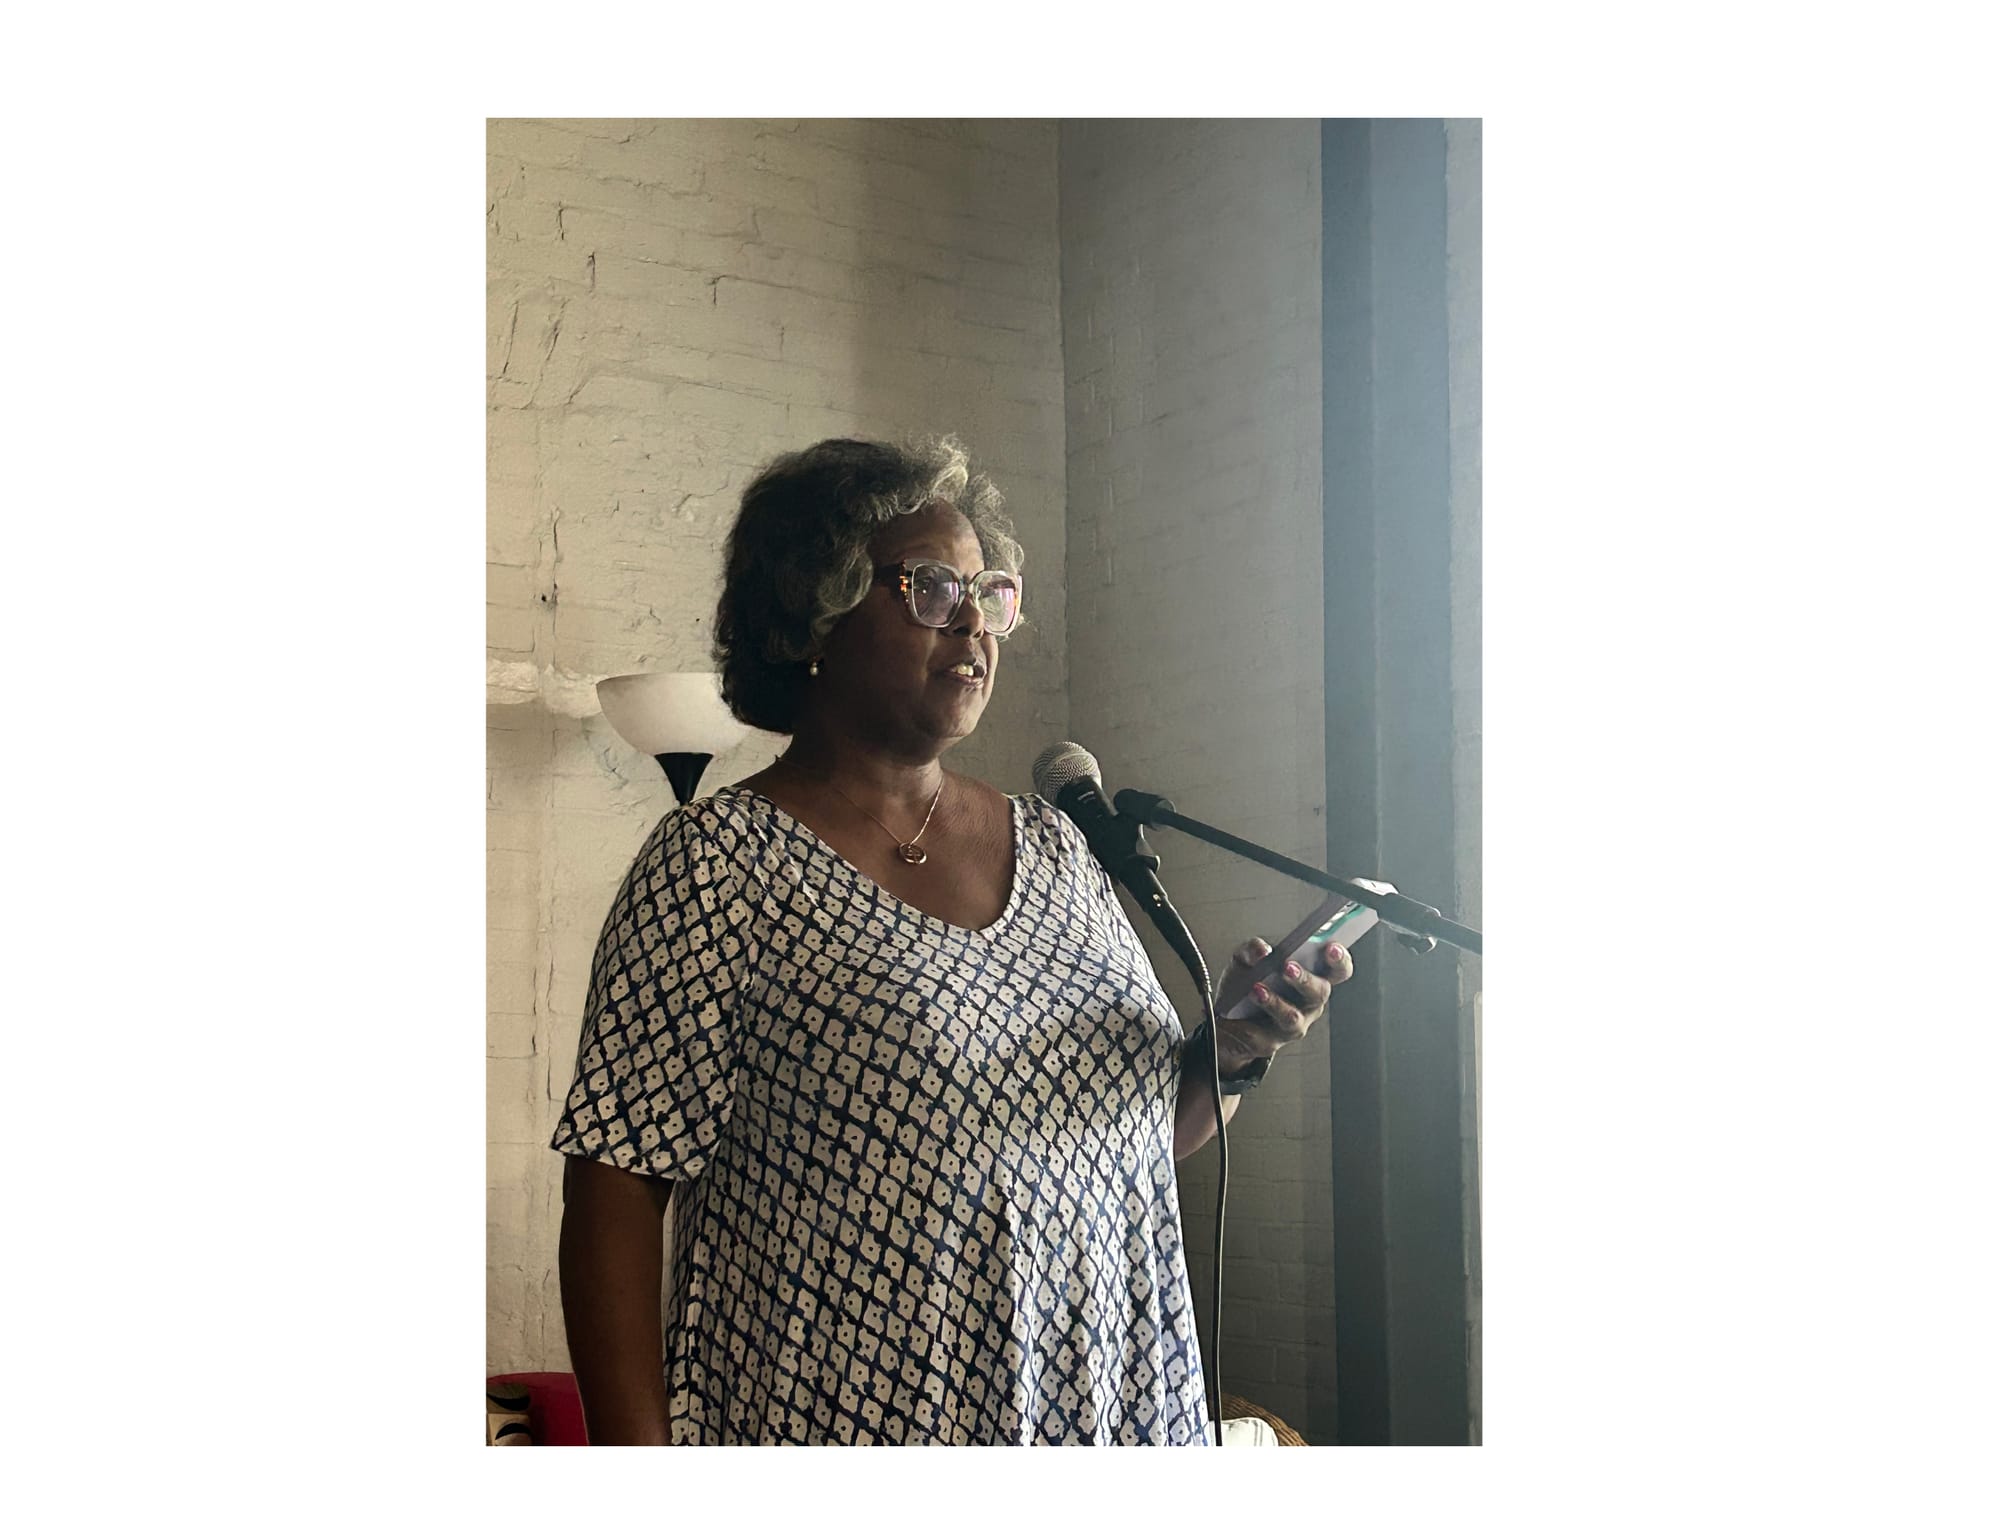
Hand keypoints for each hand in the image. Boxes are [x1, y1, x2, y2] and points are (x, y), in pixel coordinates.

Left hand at [1215, 936, 1355, 1076]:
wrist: (1223, 1018)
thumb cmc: (1245, 983)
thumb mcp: (1245, 959)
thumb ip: (1252, 949)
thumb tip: (1262, 951)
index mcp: (1311, 977)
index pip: (1337, 969)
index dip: (1340, 959)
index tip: (1332, 948)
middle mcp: (1308, 1002)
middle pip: (1320, 992)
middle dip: (1305, 979)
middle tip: (1288, 967)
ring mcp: (1294, 1024)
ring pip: (1292, 1016)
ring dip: (1275, 1002)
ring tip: (1257, 987)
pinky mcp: (1272, 1041)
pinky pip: (1266, 1033)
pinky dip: (1253, 1017)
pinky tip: (1248, 1000)